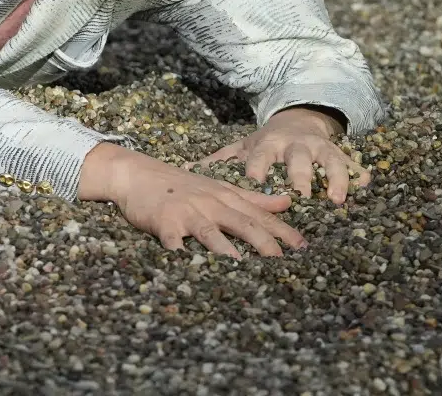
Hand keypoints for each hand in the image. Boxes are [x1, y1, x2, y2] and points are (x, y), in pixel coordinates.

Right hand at [79, 143, 305, 258]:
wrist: (137, 173)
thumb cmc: (181, 184)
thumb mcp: (219, 186)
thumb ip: (254, 197)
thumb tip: (288, 201)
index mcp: (226, 197)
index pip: (260, 214)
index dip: (283, 231)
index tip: (304, 249)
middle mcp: (210, 203)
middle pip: (242, 223)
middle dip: (264, 243)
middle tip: (282, 264)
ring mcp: (186, 212)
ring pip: (210, 232)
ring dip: (225, 249)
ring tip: (241, 268)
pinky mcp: (163, 222)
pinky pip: (173, 241)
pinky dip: (180, 255)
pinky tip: (187, 268)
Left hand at [194, 107, 367, 204]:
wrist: (297, 119)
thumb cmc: (265, 144)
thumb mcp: (243, 147)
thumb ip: (220, 160)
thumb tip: (187, 170)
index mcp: (267, 144)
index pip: (259, 157)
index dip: (257, 170)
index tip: (253, 184)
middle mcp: (294, 145)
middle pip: (296, 159)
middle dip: (298, 176)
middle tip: (300, 197)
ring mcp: (319, 147)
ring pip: (328, 160)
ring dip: (332, 178)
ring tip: (335, 200)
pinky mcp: (339, 152)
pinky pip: (351, 162)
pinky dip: (358, 172)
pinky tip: (366, 184)